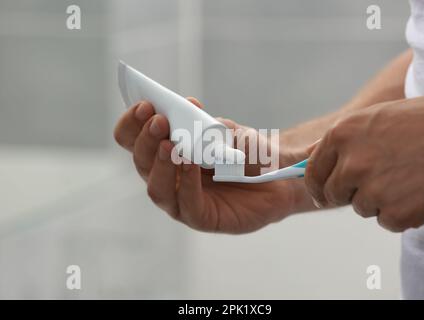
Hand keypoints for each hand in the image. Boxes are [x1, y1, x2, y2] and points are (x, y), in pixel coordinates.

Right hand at [114, 98, 310, 232]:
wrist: (279, 174)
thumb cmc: (247, 150)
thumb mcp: (227, 130)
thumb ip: (206, 125)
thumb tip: (188, 110)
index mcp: (166, 151)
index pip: (133, 139)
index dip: (132, 123)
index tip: (144, 105)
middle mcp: (168, 176)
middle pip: (140, 162)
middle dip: (146, 139)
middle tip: (159, 120)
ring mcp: (182, 199)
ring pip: (157, 188)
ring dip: (160, 165)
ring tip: (169, 145)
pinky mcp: (202, 217)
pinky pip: (187, 205)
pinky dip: (187, 184)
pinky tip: (191, 165)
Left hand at [305, 94, 423, 231]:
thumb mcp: (376, 118)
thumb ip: (343, 140)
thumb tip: (312, 155)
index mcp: (342, 134)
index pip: (313, 172)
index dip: (317, 186)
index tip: (322, 195)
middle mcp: (351, 162)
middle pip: (334, 194)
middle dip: (350, 193)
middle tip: (376, 184)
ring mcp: (372, 189)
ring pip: (362, 208)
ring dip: (381, 200)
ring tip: (408, 178)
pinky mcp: (396, 212)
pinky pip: (387, 221)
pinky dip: (402, 213)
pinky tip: (420, 191)